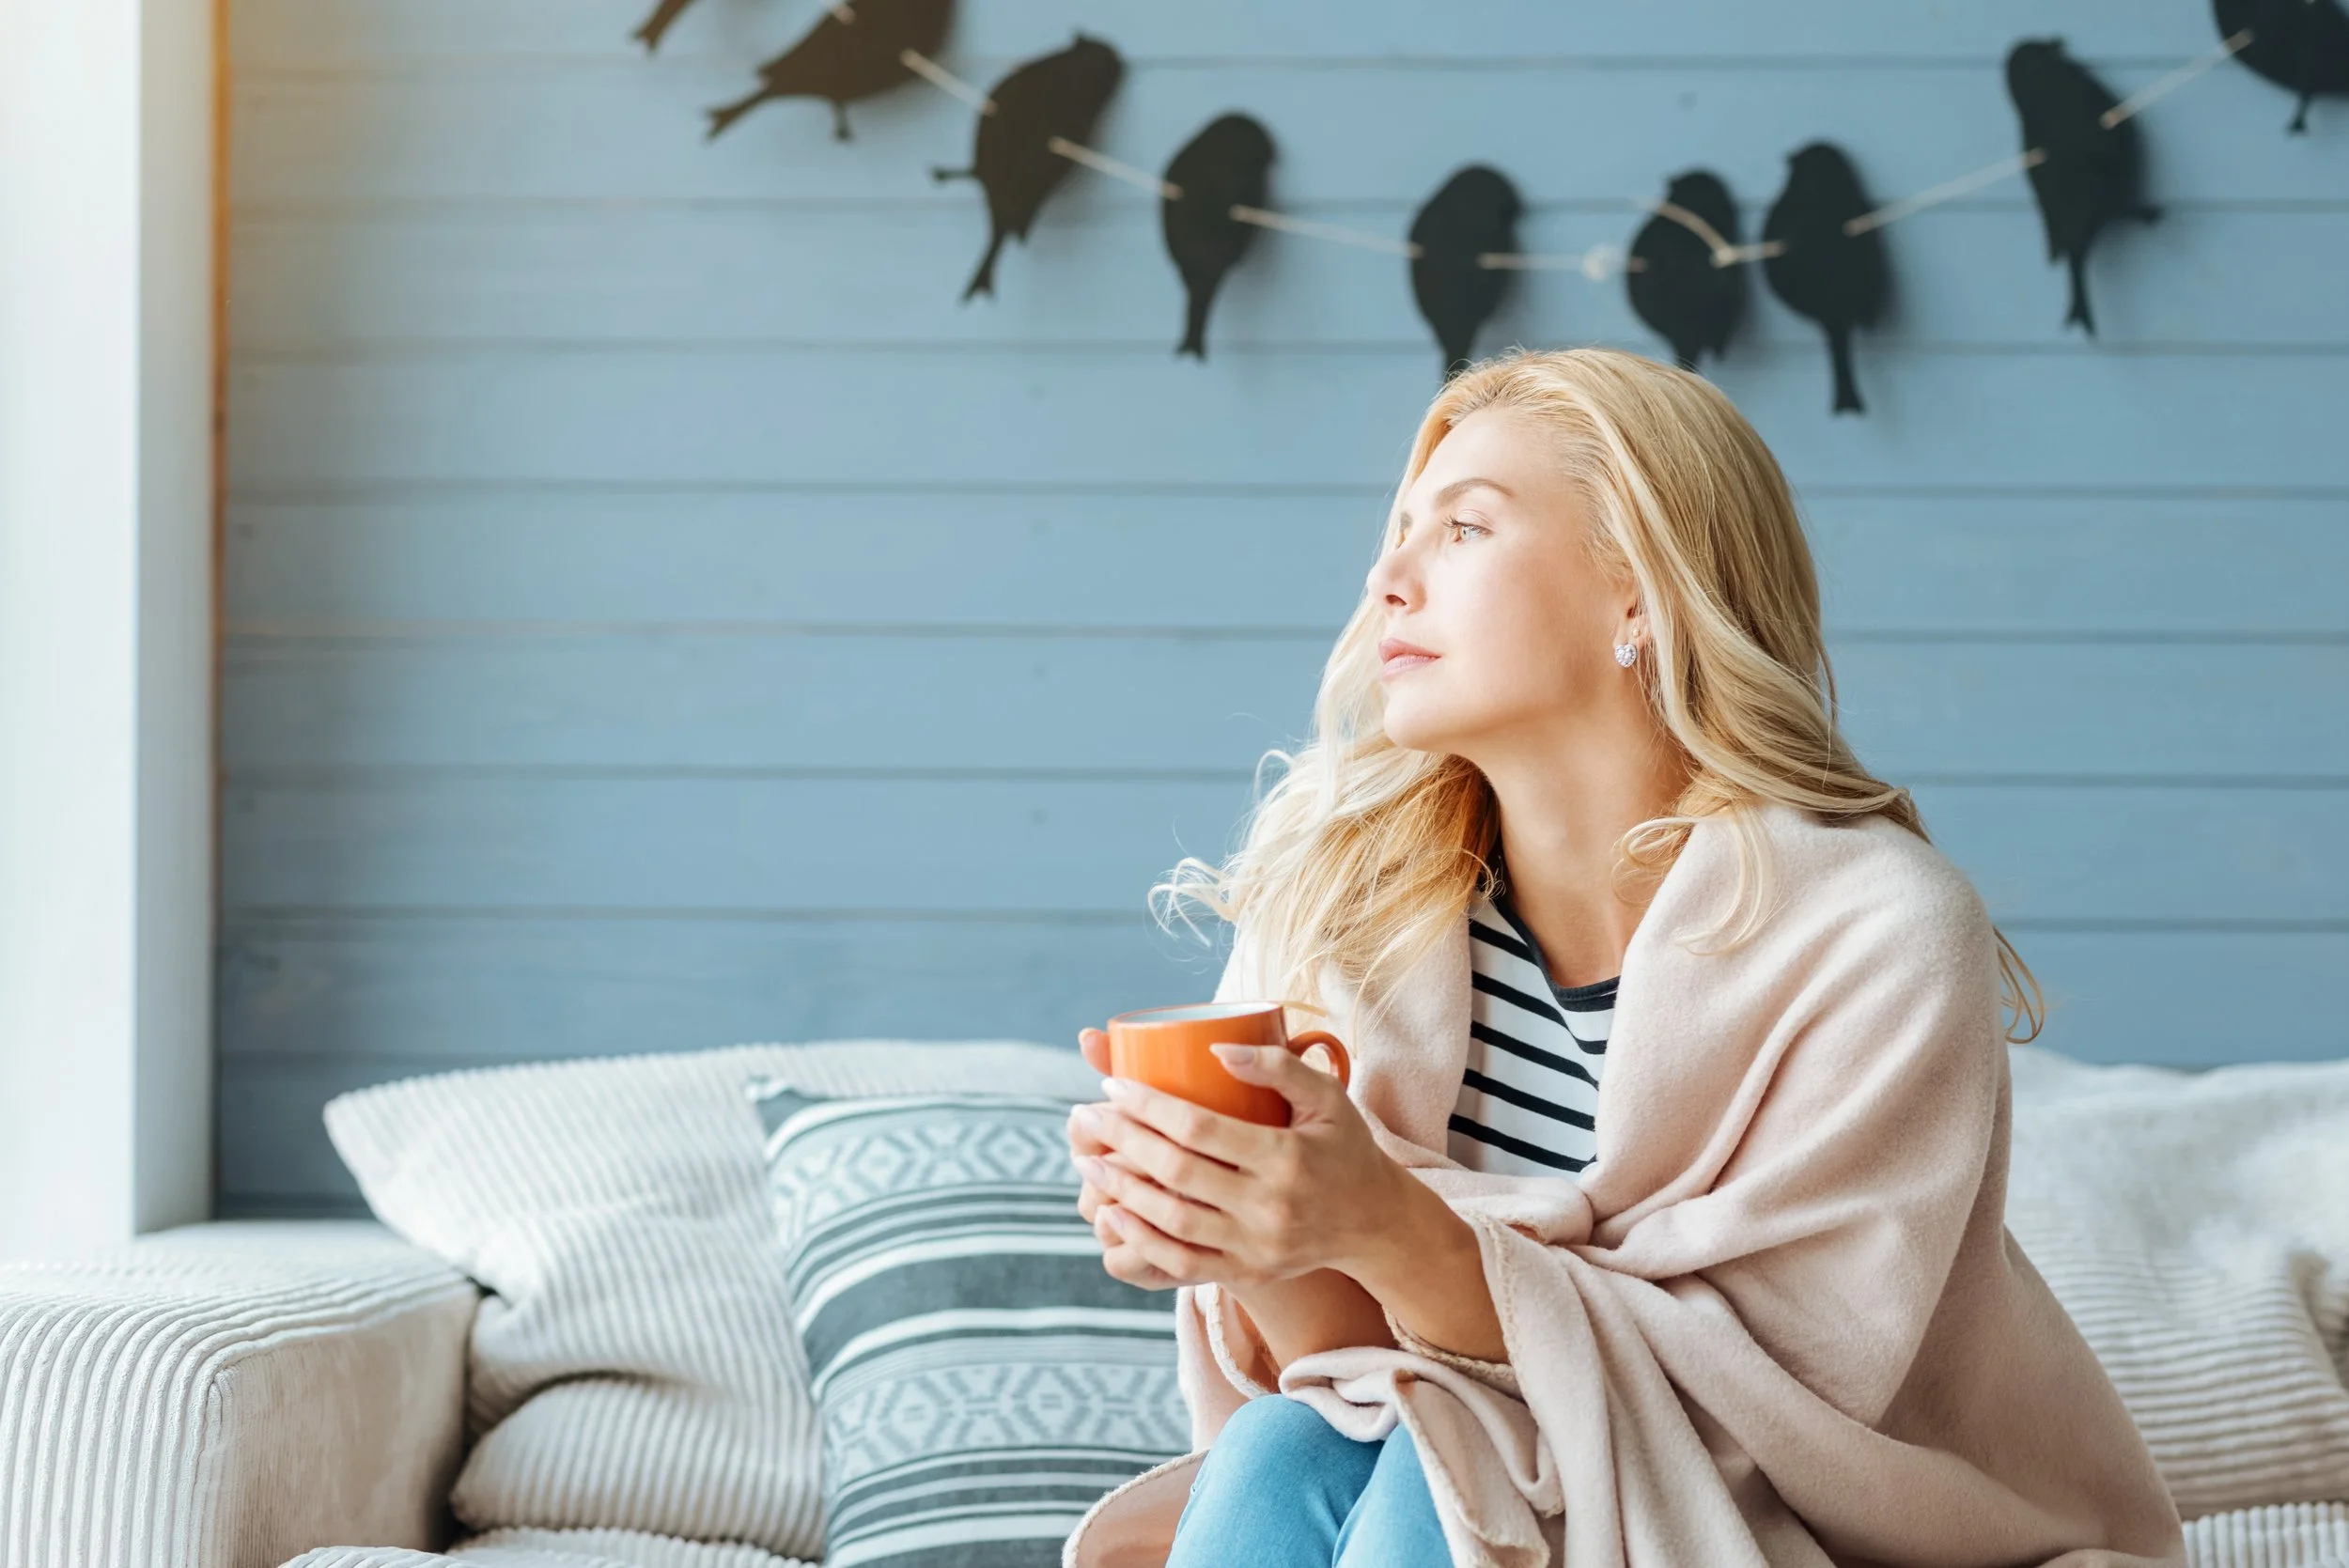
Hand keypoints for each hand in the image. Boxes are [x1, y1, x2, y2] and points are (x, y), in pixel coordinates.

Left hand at [1065, 1027, 1406, 1292]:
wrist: (1373, 1222)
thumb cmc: (1344, 1146)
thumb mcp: (1328, 1096)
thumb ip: (1279, 1066)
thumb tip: (1216, 1050)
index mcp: (1287, 1157)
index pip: (1200, 1128)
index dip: (1149, 1105)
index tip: (1112, 1084)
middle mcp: (1270, 1207)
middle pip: (1177, 1172)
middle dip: (1121, 1140)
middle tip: (1084, 1115)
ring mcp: (1256, 1246)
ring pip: (1172, 1220)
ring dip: (1120, 1189)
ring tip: (1087, 1158)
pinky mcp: (1247, 1273)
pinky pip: (1181, 1263)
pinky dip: (1140, 1240)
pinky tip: (1110, 1213)